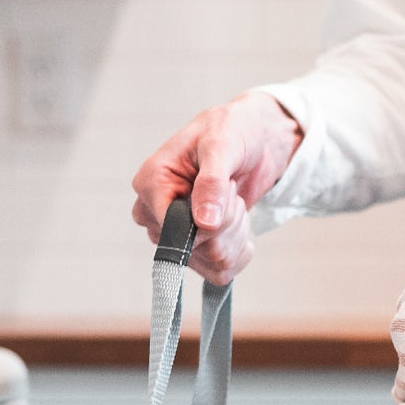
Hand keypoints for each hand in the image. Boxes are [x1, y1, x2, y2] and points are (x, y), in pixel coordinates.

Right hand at [131, 93, 303, 284]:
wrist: (254, 140)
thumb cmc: (230, 132)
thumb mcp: (222, 146)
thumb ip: (212, 183)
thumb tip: (203, 223)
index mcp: (151, 183)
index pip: (173, 230)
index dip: (208, 223)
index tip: (226, 190)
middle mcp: (156, 213)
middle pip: (196, 250)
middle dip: (228, 223)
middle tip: (231, 190)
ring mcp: (177, 234)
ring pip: (213, 263)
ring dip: (236, 233)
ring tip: (233, 201)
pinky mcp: (198, 248)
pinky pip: (221, 272)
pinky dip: (241, 250)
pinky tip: (240, 225)